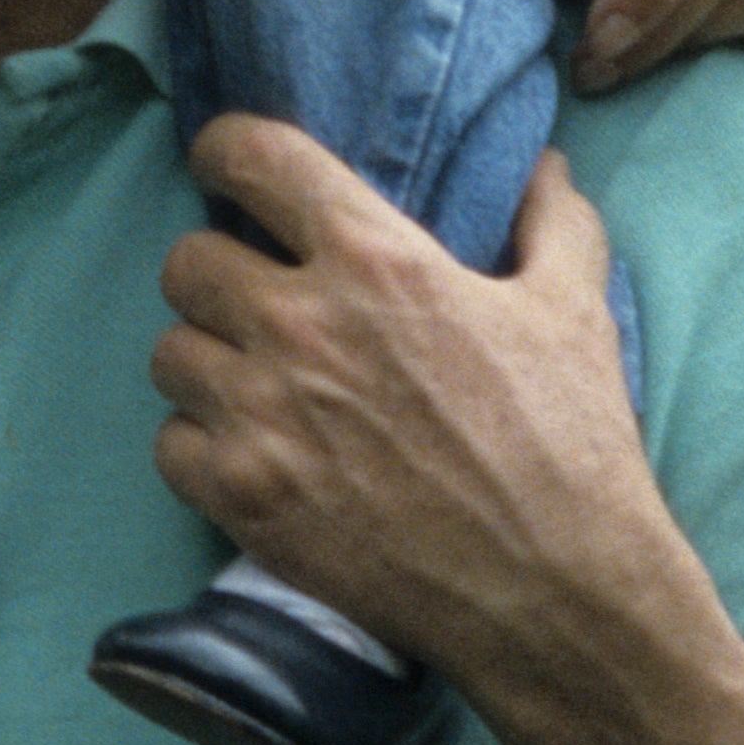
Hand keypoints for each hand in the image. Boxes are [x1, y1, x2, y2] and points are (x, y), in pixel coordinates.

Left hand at [147, 120, 709, 726]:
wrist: (556, 593)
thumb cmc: (570, 445)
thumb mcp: (575, 310)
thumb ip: (552, 221)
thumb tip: (541, 165)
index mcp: (375, 259)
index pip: (252, 157)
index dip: (225, 151)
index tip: (225, 166)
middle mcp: (299, 323)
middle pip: (185, 261)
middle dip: (217, 276)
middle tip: (256, 306)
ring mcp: (260, 412)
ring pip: (168, 353)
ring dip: (207, 365)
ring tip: (257, 389)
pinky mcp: (240, 495)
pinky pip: (168, 443)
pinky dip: (200, 448)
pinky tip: (254, 457)